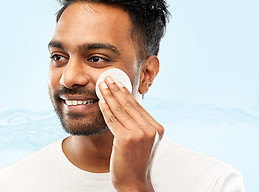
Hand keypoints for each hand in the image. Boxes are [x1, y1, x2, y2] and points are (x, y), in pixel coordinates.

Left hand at [98, 75, 163, 191]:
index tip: (118, 82)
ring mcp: (140, 134)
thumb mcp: (143, 141)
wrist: (134, 183)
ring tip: (102, 85)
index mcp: (157, 128)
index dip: (126, 93)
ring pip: (120, 110)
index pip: (138, 106)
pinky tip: (101, 101)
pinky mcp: (126, 139)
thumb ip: (139, 125)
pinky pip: (113, 120)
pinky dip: (105, 109)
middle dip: (116, 89)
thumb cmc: (136, 162)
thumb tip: (126, 105)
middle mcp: (151, 130)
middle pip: (129, 105)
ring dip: (109, 95)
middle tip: (107, 78)